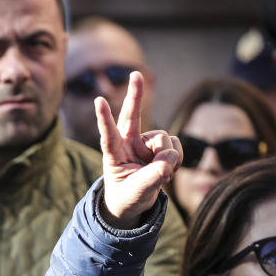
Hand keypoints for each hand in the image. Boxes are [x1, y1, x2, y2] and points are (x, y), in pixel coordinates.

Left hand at [95, 71, 181, 228]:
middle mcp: (128, 143)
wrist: (134, 202)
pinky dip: (176, 158)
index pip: (108, 135)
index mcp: (113, 153)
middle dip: (136, 95)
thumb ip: (153, 177)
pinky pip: (175, 145)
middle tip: (136, 74)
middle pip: (132, 116)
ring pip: (164, 140)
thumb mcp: (138, 191)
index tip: (98, 100)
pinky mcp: (159, 146)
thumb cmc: (127, 196)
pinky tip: (168, 169)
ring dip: (168, 157)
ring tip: (162, 173)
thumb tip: (169, 161)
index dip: (104, 118)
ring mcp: (144, 143)